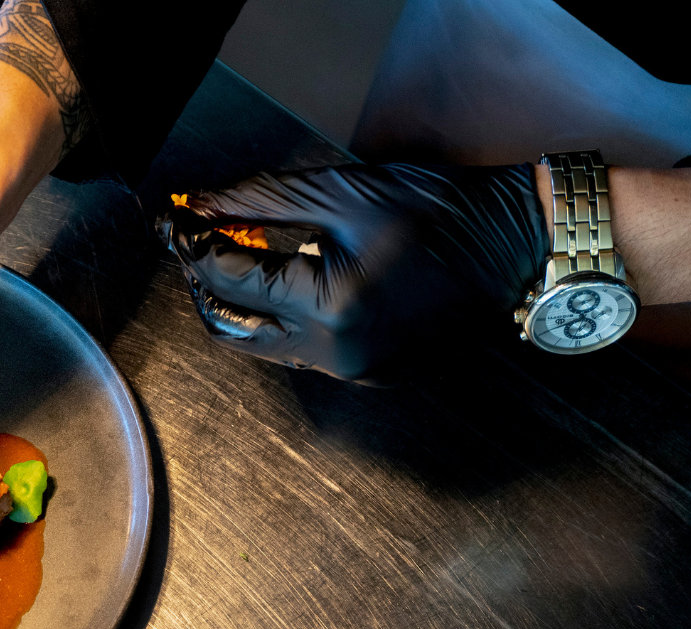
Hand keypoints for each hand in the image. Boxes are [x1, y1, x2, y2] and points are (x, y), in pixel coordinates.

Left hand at [158, 162, 550, 383]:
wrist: (514, 247)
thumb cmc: (436, 209)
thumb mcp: (341, 192)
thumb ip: (260, 201)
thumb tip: (197, 205)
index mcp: (329, 307)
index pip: (232, 280)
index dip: (194, 248)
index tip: (176, 222)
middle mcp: (337, 354)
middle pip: (236, 330)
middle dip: (206, 287)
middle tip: (196, 245)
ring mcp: (356, 372)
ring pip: (268, 348)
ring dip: (244, 308)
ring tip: (238, 260)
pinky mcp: (372, 375)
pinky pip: (305, 355)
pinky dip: (284, 323)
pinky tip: (287, 286)